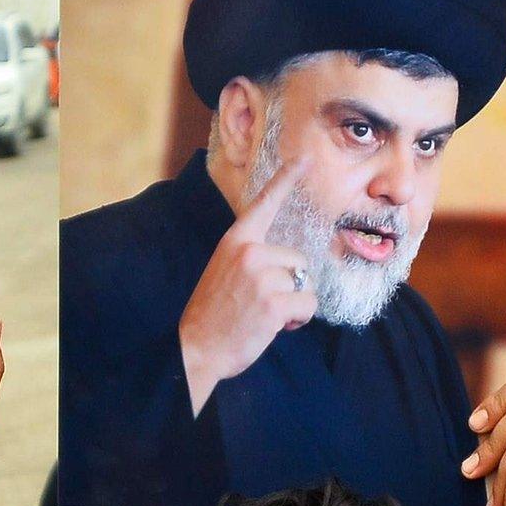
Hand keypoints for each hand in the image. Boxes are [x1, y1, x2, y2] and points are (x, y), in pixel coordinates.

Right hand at [177, 156, 315, 414]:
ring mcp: (261, 276)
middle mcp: (249, 252)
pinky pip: (308, 304)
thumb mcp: (225, 272)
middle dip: (290, 285)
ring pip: (305, 283)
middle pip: (298, 259)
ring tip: (264, 315)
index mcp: (235, 241)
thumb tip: (289, 264)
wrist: (197, 347)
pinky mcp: (274, 301)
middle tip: (262, 304)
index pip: (264, 204)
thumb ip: (251, 258)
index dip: (286, 180)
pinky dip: (299, 319)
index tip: (305, 158)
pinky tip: (275, 326)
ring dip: (293, 303)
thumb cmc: (214, 315)